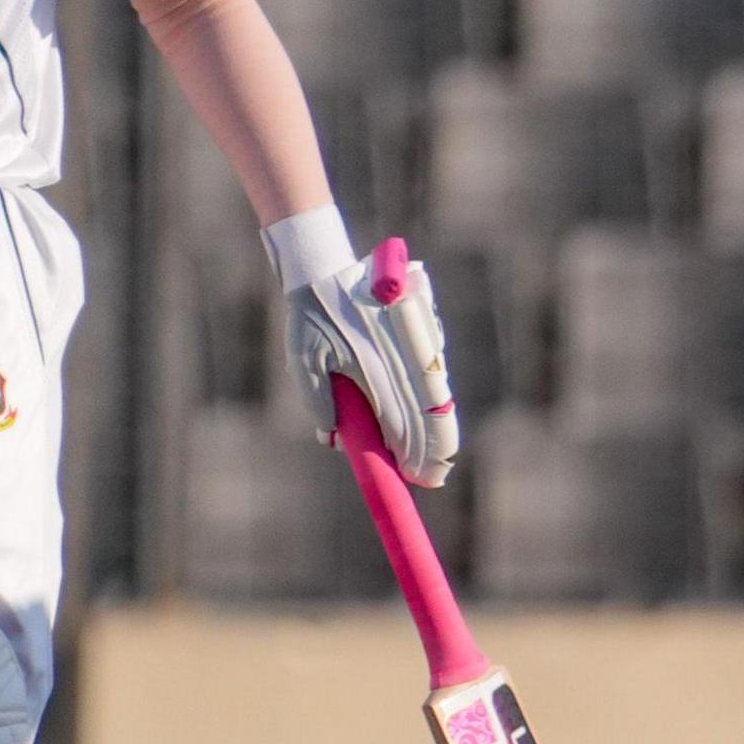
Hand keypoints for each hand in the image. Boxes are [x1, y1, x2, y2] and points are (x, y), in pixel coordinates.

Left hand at [288, 236, 458, 489]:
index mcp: (374, 370)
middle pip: (430, 415)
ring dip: (439, 426)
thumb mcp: (303, 361)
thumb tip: (333, 439)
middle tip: (434, 476)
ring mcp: (417, 343)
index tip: (418, 478)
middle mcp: (402, 359)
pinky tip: (434, 415)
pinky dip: (436, 397)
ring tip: (440, 456)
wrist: (326, 265)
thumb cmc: (310, 316)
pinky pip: (435, 370)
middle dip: (435, 450)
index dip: (413, 456)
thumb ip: (320, 401)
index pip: (402, 425)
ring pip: (438, 394)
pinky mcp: (424, 328)